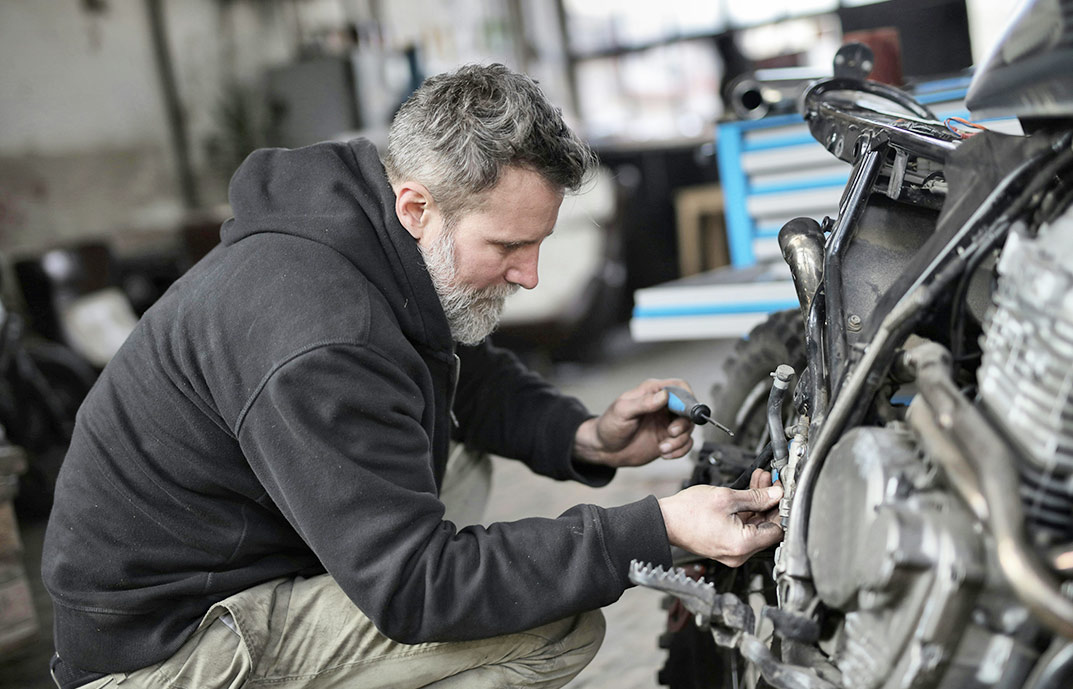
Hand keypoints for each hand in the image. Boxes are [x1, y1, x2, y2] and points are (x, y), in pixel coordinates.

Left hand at [573, 378, 693, 467]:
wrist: (604, 449)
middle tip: (671, 432)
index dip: (687, 398)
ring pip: (688, 428)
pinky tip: (665, 453)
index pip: (679, 387)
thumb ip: (644, 403)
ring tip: (663, 448)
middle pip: (688, 409)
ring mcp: (666, 423)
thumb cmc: (609, 426)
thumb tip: (664, 396)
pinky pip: (685, 443)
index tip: (684, 412)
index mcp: (652, 392)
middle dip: (683, 423)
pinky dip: (680, 450)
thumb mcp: (623, 411)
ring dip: (679, 440)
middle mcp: (663, 406)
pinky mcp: (668, 439)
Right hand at [658, 472, 783, 566]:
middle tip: (770, 482)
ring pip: (755, 525)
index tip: (782, 492)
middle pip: (767, 527)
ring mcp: (733, 551)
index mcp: (743, 544)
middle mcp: (740, 553)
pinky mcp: (726, 546)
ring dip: (759, 503)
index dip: (781, 508)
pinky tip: (747, 493)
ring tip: (759, 481)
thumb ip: (756, 496)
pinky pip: (743, 528)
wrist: (665, 521)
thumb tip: (775, 494)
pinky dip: (747, 511)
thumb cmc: (687, 512)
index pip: (777, 530)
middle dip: (770, 502)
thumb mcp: (726, 497)